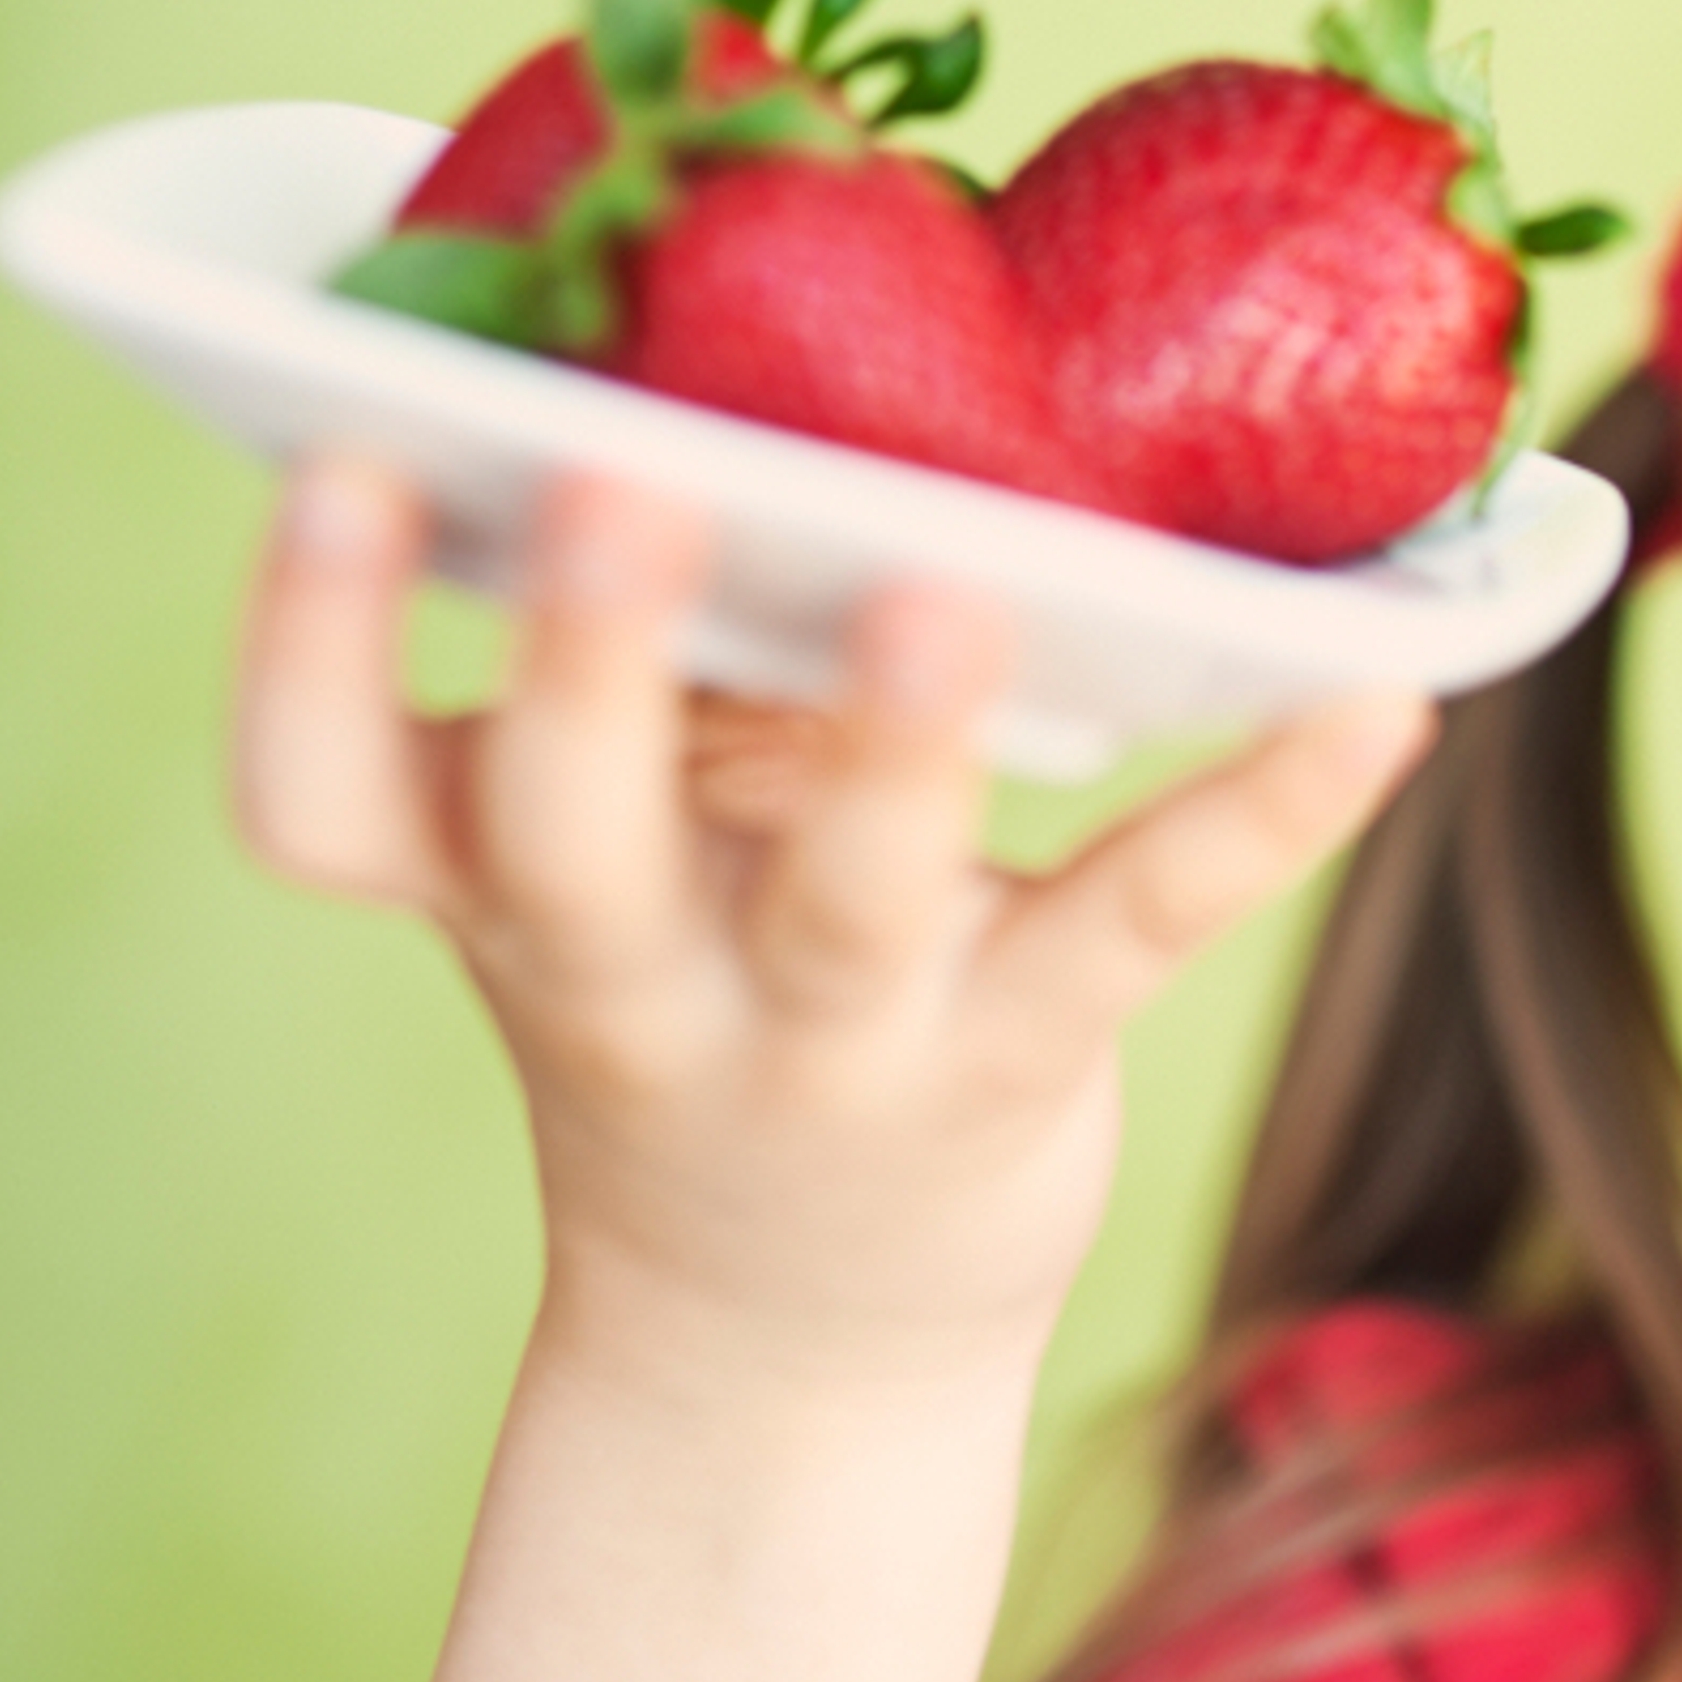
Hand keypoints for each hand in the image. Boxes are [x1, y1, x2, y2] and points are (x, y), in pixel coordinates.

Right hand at [231, 450, 1433, 1401]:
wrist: (796, 1337)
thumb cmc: (699, 992)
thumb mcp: (611, 848)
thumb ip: (642, 663)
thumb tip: (729, 344)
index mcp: (489, 890)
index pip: (320, 794)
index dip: (302, 648)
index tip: (329, 464)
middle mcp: (629, 980)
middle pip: (564, 836)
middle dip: (576, 667)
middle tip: (613, 492)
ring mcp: (827, 1044)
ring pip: (844, 901)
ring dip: (889, 748)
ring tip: (949, 593)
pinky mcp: (1020, 1057)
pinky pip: (1139, 919)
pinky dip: (1264, 810)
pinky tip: (1379, 705)